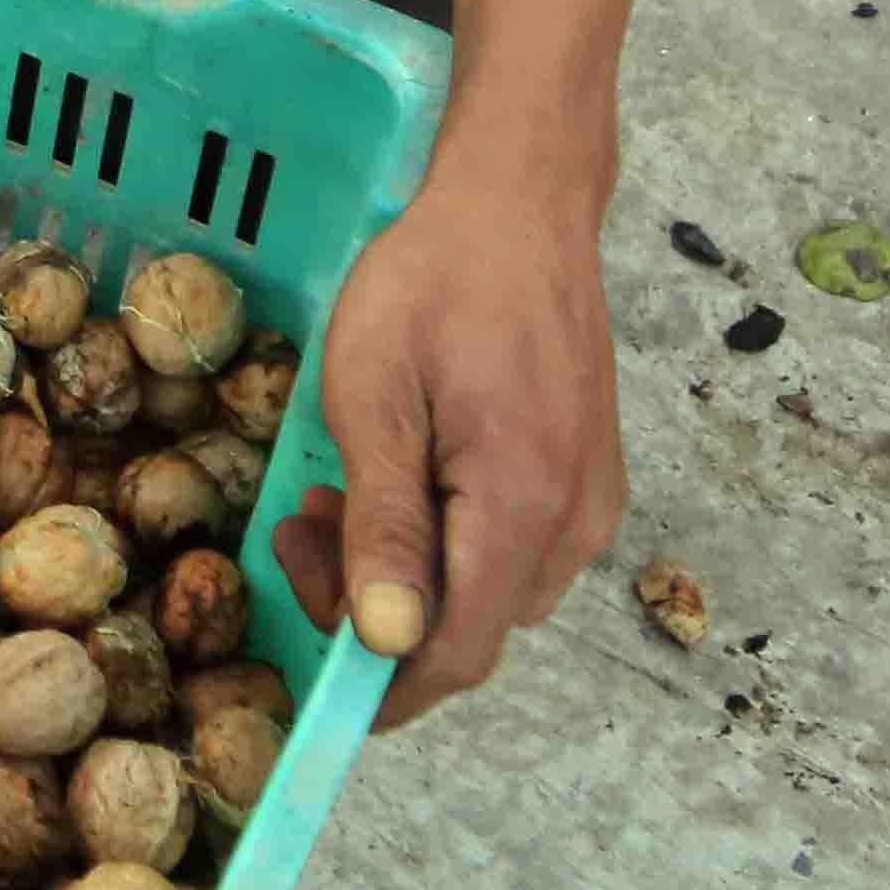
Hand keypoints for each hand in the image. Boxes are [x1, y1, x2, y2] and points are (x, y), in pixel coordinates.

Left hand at [263, 174, 624, 729]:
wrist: (518, 200)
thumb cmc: (432, 284)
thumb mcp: (375, 400)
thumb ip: (384, 527)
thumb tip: (388, 641)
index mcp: (523, 508)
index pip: (456, 654)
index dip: (383, 688)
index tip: (310, 675)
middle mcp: (576, 521)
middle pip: (471, 629)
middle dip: (375, 611)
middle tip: (299, 533)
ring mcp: (590, 499)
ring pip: (489, 590)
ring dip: (406, 570)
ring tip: (338, 494)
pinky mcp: (586, 474)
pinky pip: (512, 546)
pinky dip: (448, 537)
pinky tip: (400, 477)